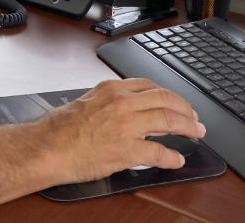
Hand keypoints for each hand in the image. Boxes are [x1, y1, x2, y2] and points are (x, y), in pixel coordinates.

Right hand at [36, 78, 205, 183]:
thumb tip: (124, 110)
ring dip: (187, 127)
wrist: (47, 147)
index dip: (169, 95)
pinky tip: (177, 159)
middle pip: (166, 100)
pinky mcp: (127, 150)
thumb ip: (109, 102)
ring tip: (196, 133)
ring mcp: (126, 126)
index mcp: (112, 89)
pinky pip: (159, 152)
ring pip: (169, 120)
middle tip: (195, 118)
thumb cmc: (59, 128)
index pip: (150, 86)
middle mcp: (122, 103)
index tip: (176, 102)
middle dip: (186, 109)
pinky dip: (172, 156)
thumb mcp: (87, 101)